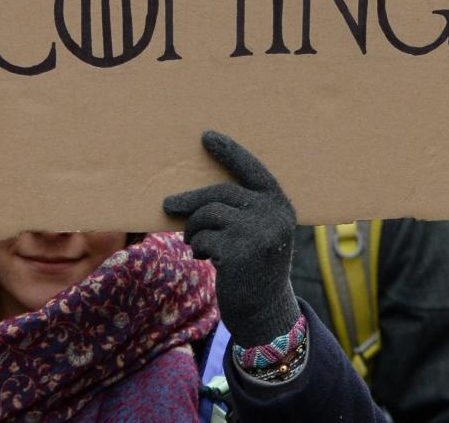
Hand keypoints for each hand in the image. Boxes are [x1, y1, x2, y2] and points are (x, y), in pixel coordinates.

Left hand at [164, 131, 298, 346]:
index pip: (253, 169)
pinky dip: (197, 246)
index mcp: (280, 204)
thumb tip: (194, 195)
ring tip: (198, 245)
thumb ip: (244, 210)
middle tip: (167, 206)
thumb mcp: (259, 233)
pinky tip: (206, 259)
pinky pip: (202, 237)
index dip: (230, 152)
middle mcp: (273, 214)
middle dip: (191, 200)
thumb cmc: (255, 268)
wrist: (264, 311)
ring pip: (207, 214)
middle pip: (220, 193)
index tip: (206, 136)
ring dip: (194, 230)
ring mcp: (257, 232)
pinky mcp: (238, 251)